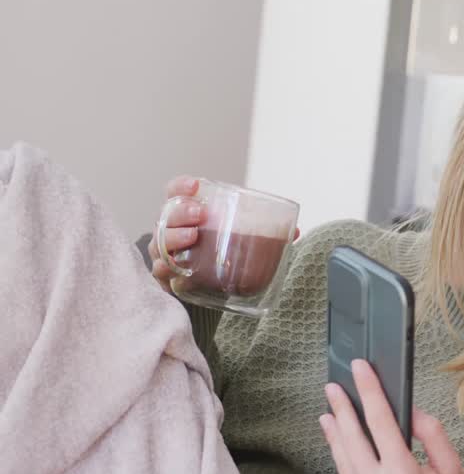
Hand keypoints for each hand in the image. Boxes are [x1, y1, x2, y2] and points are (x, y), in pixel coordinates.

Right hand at [147, 175, 299, 291]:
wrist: (210, 288)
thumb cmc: (223, 253)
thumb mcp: (242, 239)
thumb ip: (265, 233)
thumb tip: (295, 231)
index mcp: (187, 214)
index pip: (175, 192)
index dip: (181, 186)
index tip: (195, 185)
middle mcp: (171, 230)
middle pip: (166, 216)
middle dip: (181, 212)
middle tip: (200, 215)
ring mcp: (166, 254)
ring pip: (159, 243)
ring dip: (173, 238)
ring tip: (192, 237)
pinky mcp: (166, 278)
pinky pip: (158, 272)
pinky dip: (165, 269)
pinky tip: (175, 268)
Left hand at [320, 359, 463, 473]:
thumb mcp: (455, 472)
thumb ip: (432, 436)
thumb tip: (410, 411)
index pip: (381, 422)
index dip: (369, 392)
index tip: (360, 370)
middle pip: (352, 439)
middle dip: (342, 409)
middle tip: (334, 387)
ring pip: (343, 463)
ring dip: (336, 436)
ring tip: (329, 414)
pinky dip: (351, 468)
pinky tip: (349, 453)